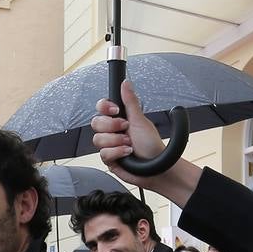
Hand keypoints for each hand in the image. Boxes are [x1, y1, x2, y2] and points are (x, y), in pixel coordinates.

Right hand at [90, 81, 202, 204]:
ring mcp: (110, 145)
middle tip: (126, 128)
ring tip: (129, 144)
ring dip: (116, 141)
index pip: (101, 107)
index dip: (105, 107)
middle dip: (112, 126)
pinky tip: (127, 153)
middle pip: (96, 122)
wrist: (156, 168)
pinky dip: (117, 152)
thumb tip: (126, 83)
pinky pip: (103, 153)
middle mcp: (112, 131)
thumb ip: (130, 102)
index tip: (115, 110)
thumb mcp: (141, 120)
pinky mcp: (109, 159)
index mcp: (119, 118)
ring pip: (98, 139)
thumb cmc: (152, 145)